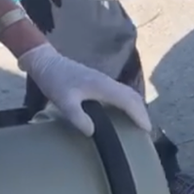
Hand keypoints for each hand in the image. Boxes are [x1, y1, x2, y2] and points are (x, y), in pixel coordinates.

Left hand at [18, 44, 151, 135]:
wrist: (46, 62)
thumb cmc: (54, 81)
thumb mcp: (63, 101)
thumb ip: (77, 116)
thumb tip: (92, 132)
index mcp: (103, 87)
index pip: (129, 101)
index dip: (140, 115)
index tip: (147, 130)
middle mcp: (108, 82)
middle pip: (133, 96)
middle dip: (142, 112)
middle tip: (146, 130)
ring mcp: (104, 81)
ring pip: (128, 93)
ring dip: (136, 107)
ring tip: (139, 122)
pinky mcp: (99, 81)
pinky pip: (121, 93)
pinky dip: (128, 103)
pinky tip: (123, 112)